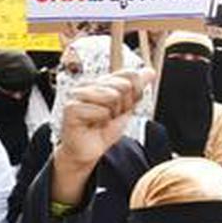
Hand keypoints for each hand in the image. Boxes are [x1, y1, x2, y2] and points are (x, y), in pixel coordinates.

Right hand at [51, 69, 154, 205]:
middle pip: (123, 85)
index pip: (130, 76)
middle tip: (109, 117)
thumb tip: (149, 71)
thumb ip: (137, 89)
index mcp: (101, 81)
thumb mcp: (126, 108)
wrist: (88, 151)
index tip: (121, 108)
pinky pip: (101, 110)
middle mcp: (89, 84)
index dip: (133, 95)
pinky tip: (91, 125)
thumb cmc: (102, 129)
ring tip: (100, 121)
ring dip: (111, 114)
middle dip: (122, 106)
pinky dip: (100, 122)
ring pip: (112, 96)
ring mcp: (78, 94)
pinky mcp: (72, 108)